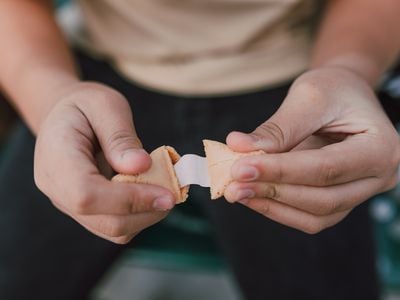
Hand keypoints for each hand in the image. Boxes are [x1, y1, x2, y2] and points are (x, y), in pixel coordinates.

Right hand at [34, 82, 174, 242]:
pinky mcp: (85, 210)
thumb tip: (143, 166)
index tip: (166, 193)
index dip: (129, 199)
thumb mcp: (104, 106)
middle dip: (146, 210)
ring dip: (147, 214)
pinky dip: (140, 214)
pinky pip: (115, 224)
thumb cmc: (85, 106)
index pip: (86, 194)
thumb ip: (120, 137)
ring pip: (112, 229)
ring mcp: (68, 203)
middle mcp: (56, 188)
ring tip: (164, 188)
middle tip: (175, 191)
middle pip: (103, 220)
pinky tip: (151, 191)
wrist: (65, 117)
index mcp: (56, 158)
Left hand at [225, 67, 399, 233]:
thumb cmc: (333, 89)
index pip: (325, 169)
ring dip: (272, 206)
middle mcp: (377, 178)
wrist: (344, 96)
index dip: (280, 171)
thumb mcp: (308, 97)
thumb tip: (236, 147)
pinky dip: (278, 208)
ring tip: (237, 191)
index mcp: (380, 148)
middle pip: (323, 199)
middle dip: (273, 192)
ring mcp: (360, 193)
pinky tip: (252, 194)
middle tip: (232, 184)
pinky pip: (309, 216)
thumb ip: (277, 129)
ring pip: (316, 216)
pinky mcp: (340, 199)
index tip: (239, 168)